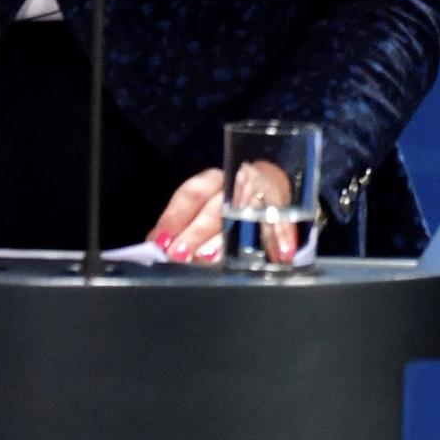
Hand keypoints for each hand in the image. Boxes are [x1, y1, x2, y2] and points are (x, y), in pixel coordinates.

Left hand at [152, 162, 303, 264]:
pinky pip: (283, 223)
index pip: (192, 194)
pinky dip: (282, 238)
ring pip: (244, 217)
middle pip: (216, 208)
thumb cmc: (225, 201)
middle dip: (196, 234)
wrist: (270, 183)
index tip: (159, 243)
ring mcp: (261, 195)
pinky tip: (281, 254)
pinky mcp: (283, 208)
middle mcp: (237, 183)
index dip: (174, 219)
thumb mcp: (200, 205)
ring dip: (229, 240)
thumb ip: (177, 224)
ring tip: (211, 259)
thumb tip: (155, 245)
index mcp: (213, 180)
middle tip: (179, 256)